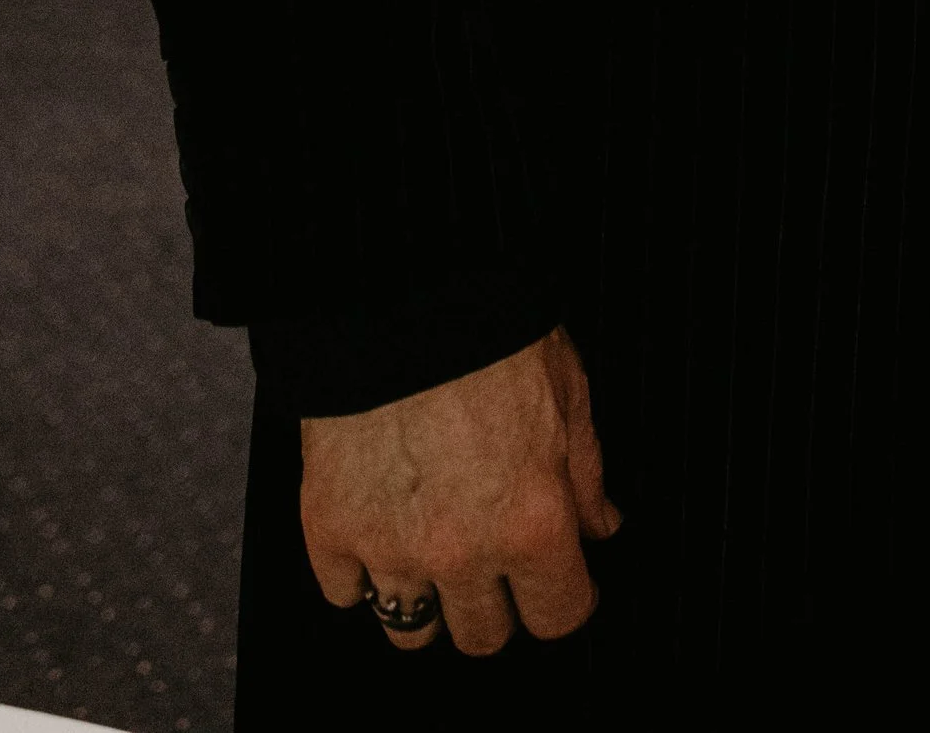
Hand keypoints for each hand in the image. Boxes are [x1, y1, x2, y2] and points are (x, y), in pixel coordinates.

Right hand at [300, 327, 620, 655]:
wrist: (400, 293)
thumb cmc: (491, 329)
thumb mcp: (569, 390)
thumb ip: (586, 473)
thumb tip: (599, 523)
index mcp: (532, 519)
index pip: (558, 616)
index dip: (566, 596)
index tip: (561, 580)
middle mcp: (462, 550)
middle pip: (483, 635)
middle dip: (498, 602)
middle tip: (496, 559)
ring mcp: (390, 546)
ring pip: (410, 630)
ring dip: (428, 601)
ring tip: (435, 553)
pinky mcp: (329, 529)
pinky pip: (344, 594)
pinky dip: (361, 572)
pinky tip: (381, 529)